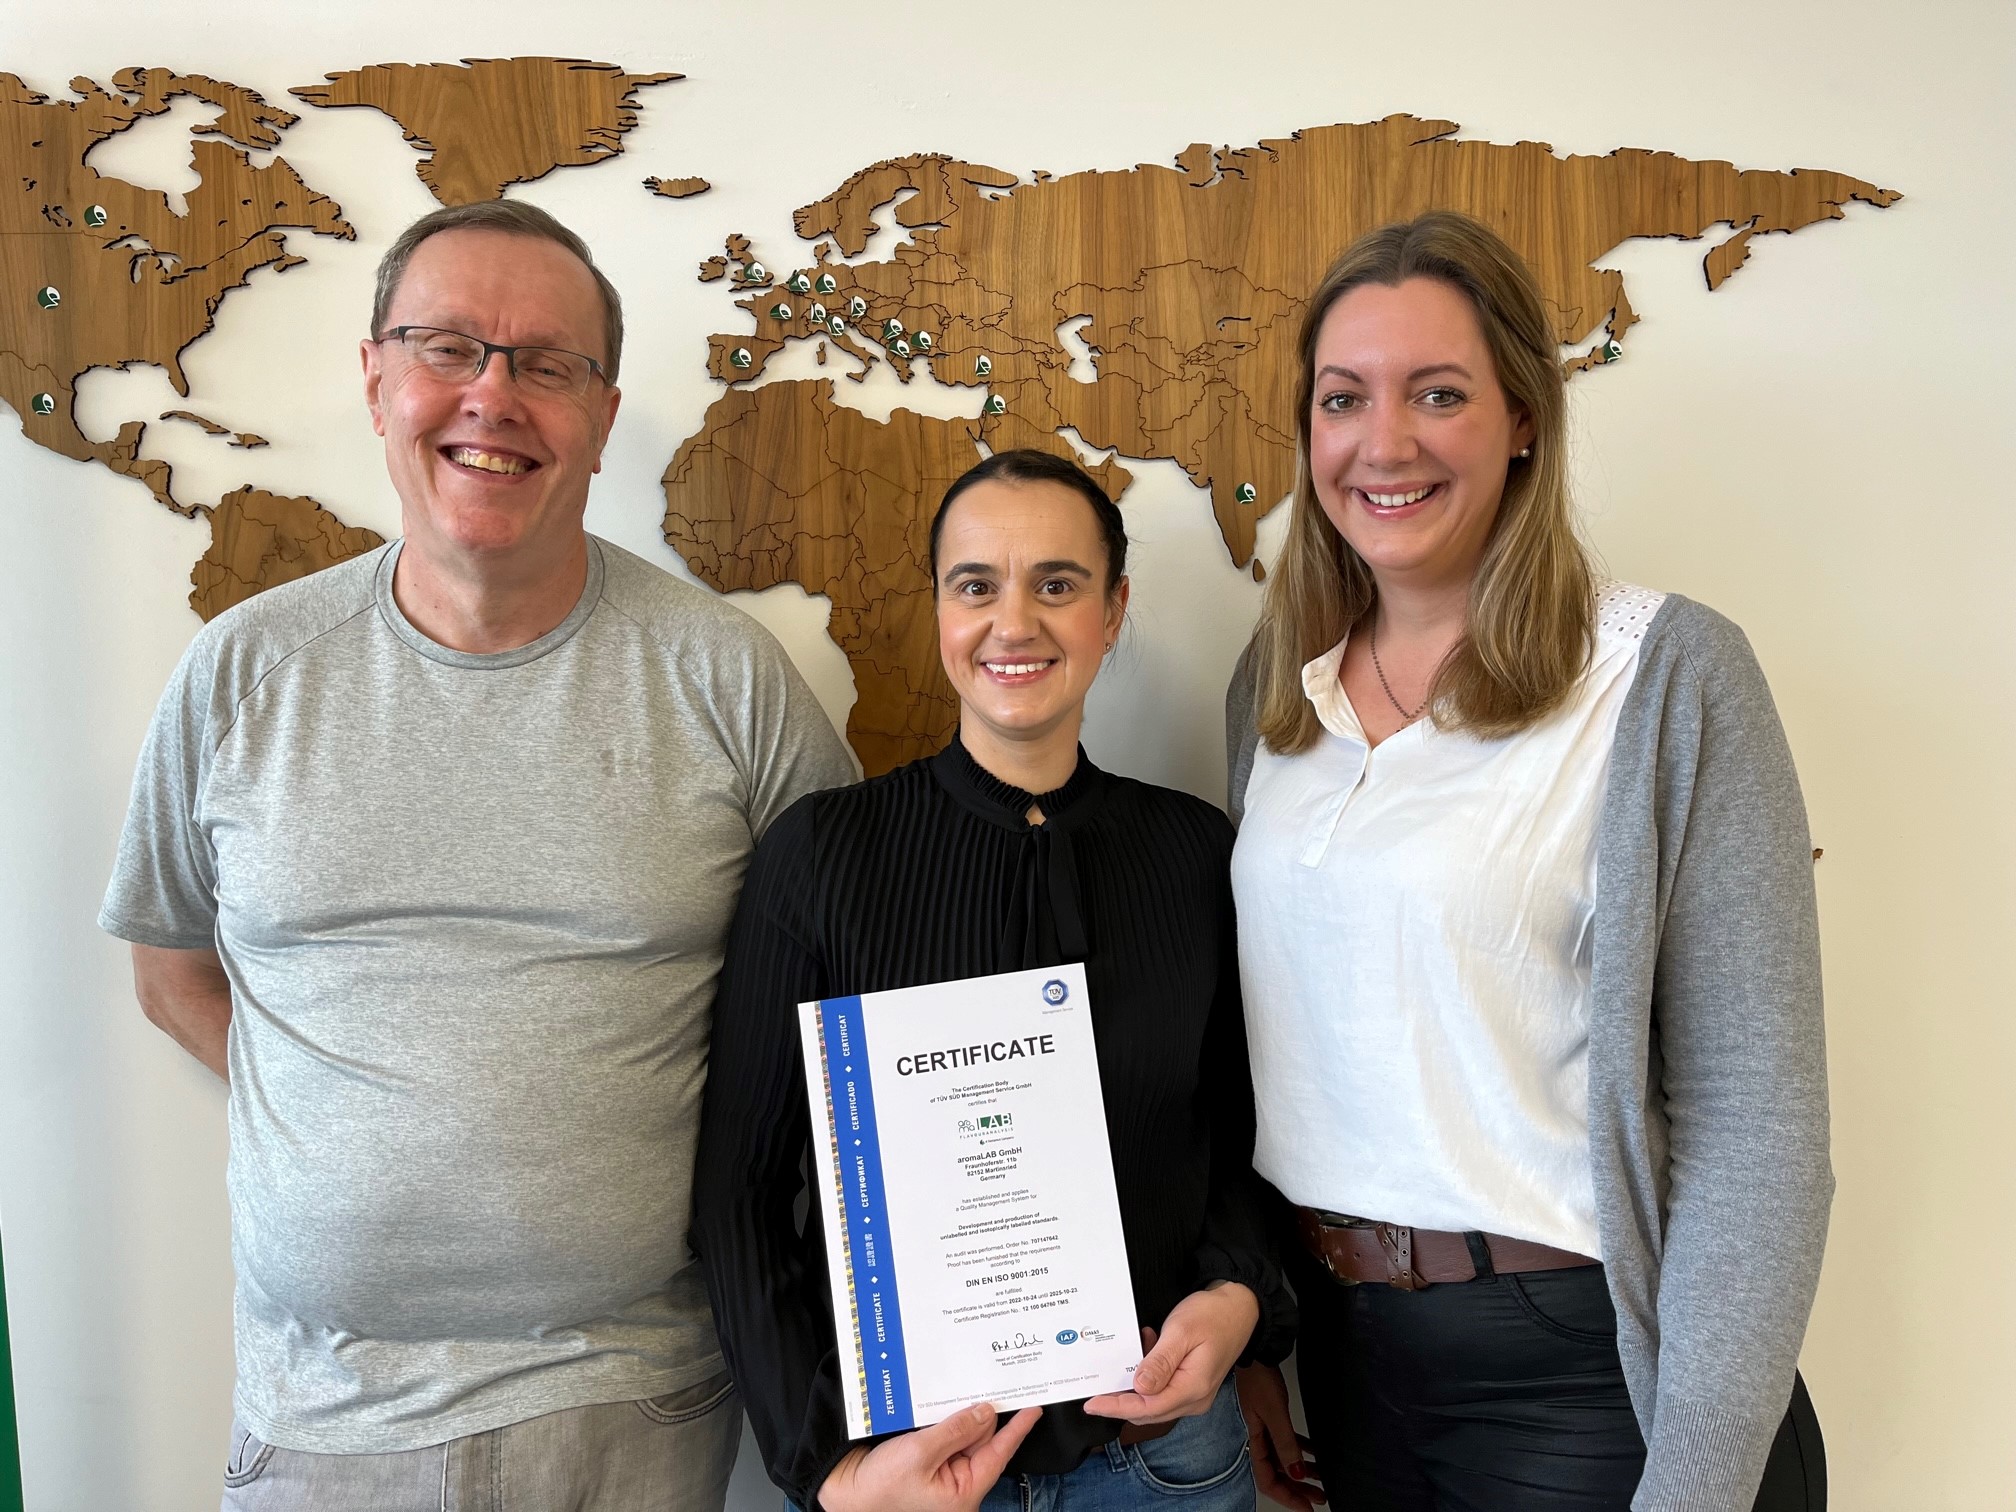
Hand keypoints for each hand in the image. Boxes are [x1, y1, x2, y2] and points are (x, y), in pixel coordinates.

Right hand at [816, 1402, 1040, 1511]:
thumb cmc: (879, 1487)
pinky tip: (938, 1408)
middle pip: (981, 1440)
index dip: (1017, 1428)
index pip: (999, 1453)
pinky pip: (945, 1438)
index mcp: (963, 1492)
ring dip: (959, 1416)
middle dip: (981, 1414)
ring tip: (954, 1396)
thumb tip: (985, 1411)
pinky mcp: (928, 1465)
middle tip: (986, 1382)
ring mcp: (943, 1475)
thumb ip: (956, 1430)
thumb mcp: (920, 1453)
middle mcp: (958, 1485)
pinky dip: (944, 1422)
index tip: (1035, 1407)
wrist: (845, 1492)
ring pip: (962, 1435)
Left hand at [1081, 1281, 1260, 1424]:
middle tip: (1098, 1384)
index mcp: (1193, 1388)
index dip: (1117, 1407)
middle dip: (1121, 1401)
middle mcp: (1195, 1399)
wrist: (1240, 1308)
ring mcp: (1196, 1395)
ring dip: (1135, 1386)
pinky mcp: (1193, 1386)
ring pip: (1154, 1403)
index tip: (1092, 1403)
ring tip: (1130, 1356)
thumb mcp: (1181, 1332)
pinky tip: (1147, 1351)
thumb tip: (1139, 1388)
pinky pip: (1164, 1391)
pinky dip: (1149, 1378)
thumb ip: (1160, 1362)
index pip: (1147, 1409)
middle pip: (1149, 1411)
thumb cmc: (1212, 1315)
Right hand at [1237, 1362, 1323, 1509]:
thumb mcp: (1274, 1413)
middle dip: (1298, 1488)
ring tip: (1321, 1479)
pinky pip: (1289, 1441)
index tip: (1306, 1507)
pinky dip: (1302, 1450)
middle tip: (1318, 1497)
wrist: (1257, 1350)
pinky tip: (1315, 1453)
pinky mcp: (1273, 1416)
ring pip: (1285, 1458)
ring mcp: (1266, 1427)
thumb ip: (1285, 1443)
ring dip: (1302, 1470)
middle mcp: (1259, 1438)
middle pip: (1278, 1472)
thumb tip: (1296, 1472)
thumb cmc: (1259, 1377)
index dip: (1287, 1497)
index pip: (1268, 1479)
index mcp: (1255, 1440)